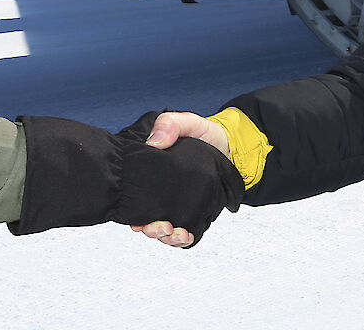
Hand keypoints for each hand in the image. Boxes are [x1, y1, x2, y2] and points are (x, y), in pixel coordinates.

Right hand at [133, 112, 231, 247]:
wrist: (232, 146)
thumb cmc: (205, 134)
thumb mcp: (188, 123)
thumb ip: (170, 124)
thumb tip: (154, 142)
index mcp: (152, 174)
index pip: (133, 197)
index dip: (131, 211)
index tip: (137, 219)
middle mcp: (161, 193)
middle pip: (145, 219)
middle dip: (150, 229)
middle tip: (163, 226)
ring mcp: (177, 205)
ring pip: (163, 231)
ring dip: (166, 237)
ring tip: (177, 233)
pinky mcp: (194, 214)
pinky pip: (183, 233)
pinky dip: (182, 240)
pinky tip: (187, 236)